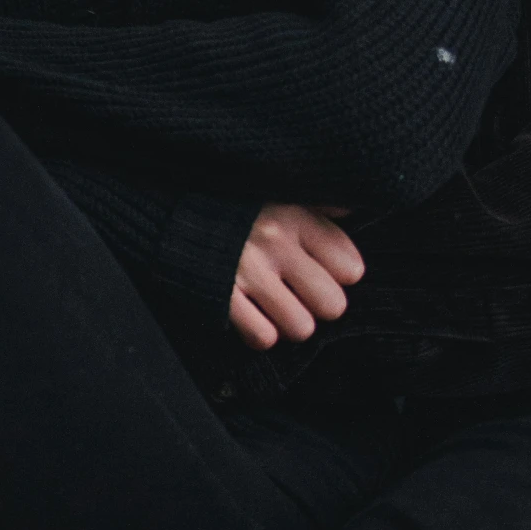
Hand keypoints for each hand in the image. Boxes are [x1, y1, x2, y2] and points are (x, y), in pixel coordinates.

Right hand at [229, 204, 364, 349]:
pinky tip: (256, 315)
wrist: (176, 206)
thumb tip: (355, 208)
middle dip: (320, 305)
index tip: (329, 270)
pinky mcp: (222, 295)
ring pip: (300, 328)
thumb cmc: (240, 204)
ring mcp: (249, 272)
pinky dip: (261, 332)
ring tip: (280, 306)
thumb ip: (319, 204)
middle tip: (304, 294)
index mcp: (296, 216)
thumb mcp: (281, 191)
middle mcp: (276, 244)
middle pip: (331, 304)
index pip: (350, 267)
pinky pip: (262, 337)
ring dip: (292, 322)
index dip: (343, 275)